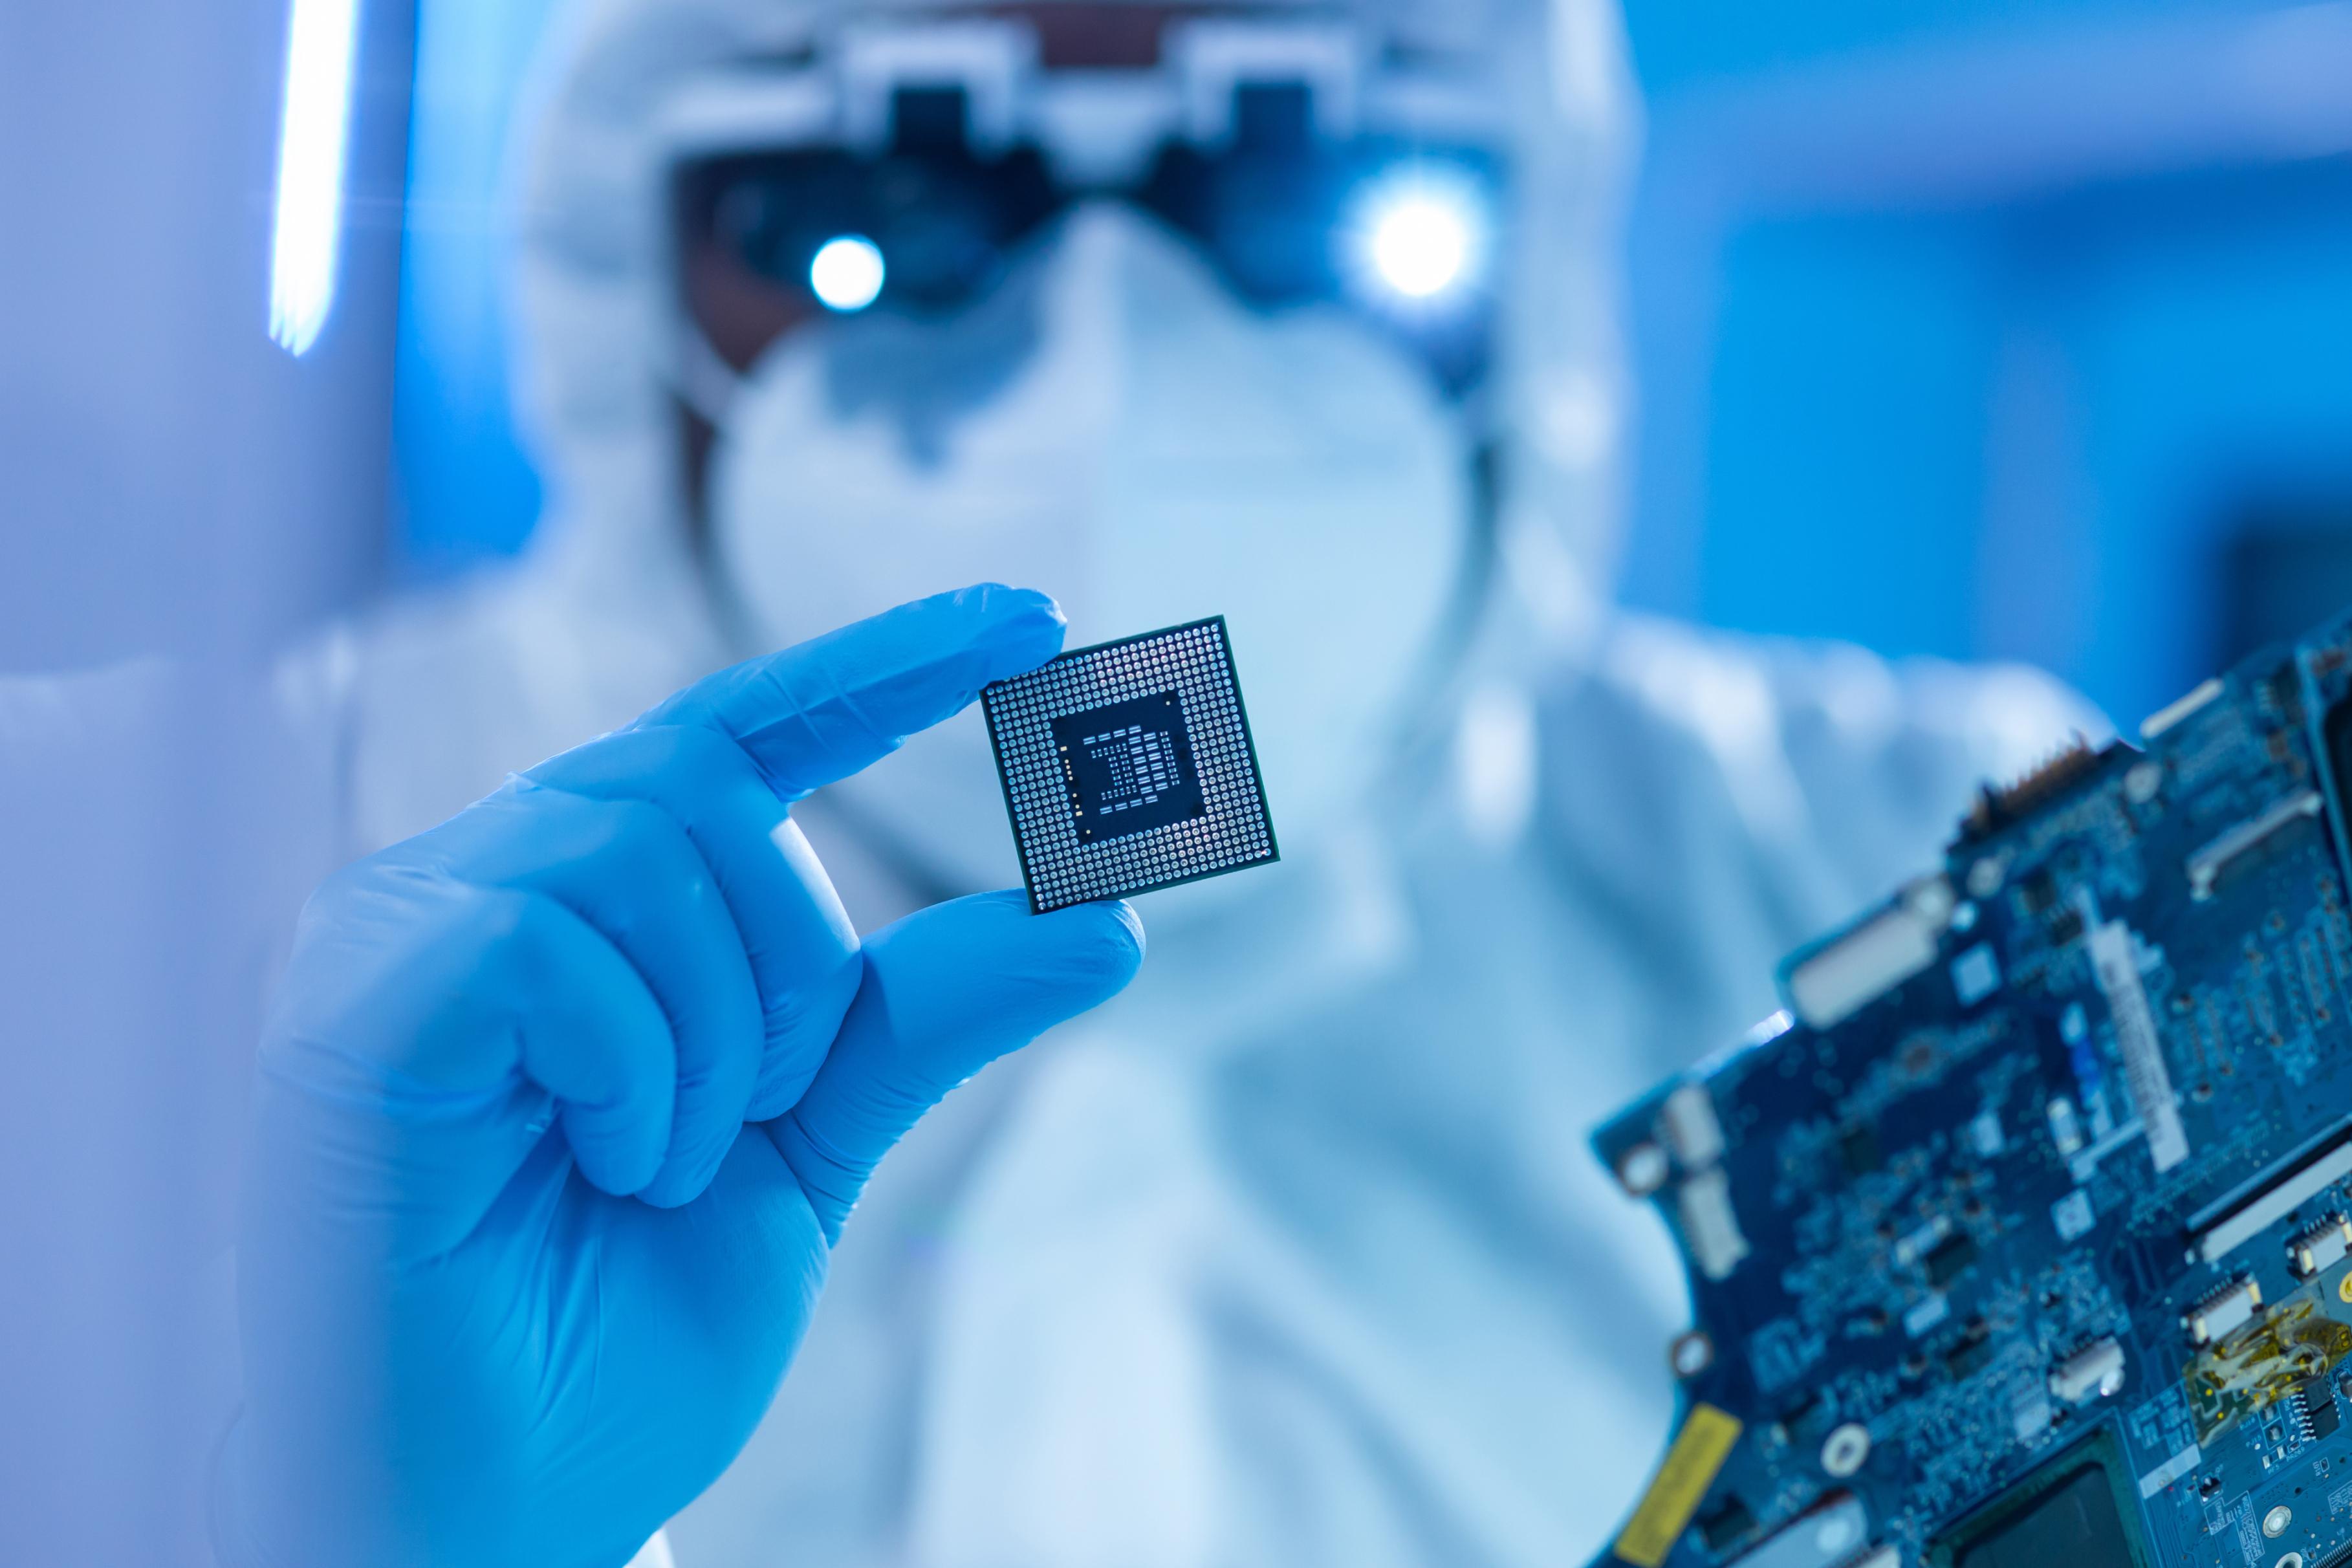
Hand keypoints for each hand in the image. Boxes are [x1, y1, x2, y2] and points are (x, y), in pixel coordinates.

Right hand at [222, 587, 1142, 1567]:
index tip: (1039, 615)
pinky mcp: (354, 997)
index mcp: (593, 901)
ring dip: (713, 1039)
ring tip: (652, 1165)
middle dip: (789, 969)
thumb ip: (925, 1016)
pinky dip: (632, 1068)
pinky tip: (602, 1164)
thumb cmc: (621, 1322)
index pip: (749, 728)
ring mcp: (403, 926)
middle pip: (709, 786)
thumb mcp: (810, 1144)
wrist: (507, 1497)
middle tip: (740, 1125)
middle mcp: (487, 879)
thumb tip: (1110, 913)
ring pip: (639, 849)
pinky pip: (549, 946)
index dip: (891, 659)